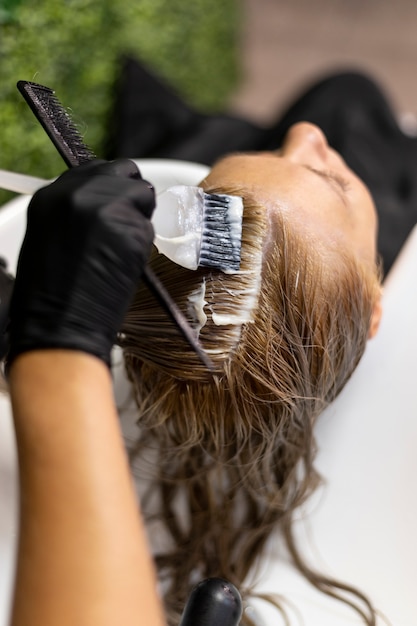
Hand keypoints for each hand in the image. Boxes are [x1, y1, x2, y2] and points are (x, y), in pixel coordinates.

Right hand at [7, 159, 154, 367]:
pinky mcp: (131, 229)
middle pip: (124, 172)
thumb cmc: (51, 293)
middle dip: (132, 196)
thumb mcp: (52, 236)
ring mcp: (106, 208)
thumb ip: (76, 212)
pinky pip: (149, 229)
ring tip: (120, 251)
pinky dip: (143, 246)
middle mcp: (78, 194)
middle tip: (128, 225)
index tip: (117, 202)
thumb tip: (106, 204)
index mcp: (52, 195)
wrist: (58, 325)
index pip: (95, 169)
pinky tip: (123, 265)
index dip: (112, 186)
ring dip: (140, 220)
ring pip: (144, 197)